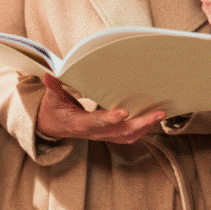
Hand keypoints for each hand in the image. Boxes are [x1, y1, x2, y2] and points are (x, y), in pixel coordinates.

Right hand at [36, 74, 164, 144]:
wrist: (55, 126)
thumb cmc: (55, 109)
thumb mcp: (52, 98)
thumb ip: (53, 87)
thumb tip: (49, 74)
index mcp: (80, 124)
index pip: (96, 122)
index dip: (109, 119)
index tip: (123, 112)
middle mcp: (95, 132)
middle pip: (120, 132)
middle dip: (140, 123)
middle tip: (158, 113)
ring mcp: (103, 135)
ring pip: (128, 136)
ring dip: (146, 127)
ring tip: (161, 115)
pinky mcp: (109, 134)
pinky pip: (128, 135)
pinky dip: (143, 129)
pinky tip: (154, 119)